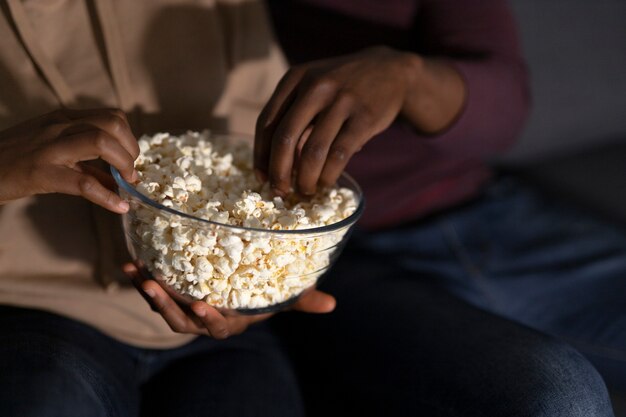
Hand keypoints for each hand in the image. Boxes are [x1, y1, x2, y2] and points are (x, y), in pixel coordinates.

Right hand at [0, 108, 138, 212]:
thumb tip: (121, 179)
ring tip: (127, 183)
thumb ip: (86, 161)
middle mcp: (59, 126)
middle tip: (130, 171)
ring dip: (124, 165)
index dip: (130, 138)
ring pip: (102, 143)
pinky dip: (107, 198)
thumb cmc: (15, 159)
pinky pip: (84, 183)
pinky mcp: (41, 172)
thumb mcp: (51, 149)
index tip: (131, 158)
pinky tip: (118, 207)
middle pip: (113, 124)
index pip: (112, 116)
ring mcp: (50, 147)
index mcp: (64, 118)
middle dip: (132, 149)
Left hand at [123, 263, 335, 339]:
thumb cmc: (263, 295)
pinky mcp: (175, 293)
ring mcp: (188, 307)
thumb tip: (333, 304)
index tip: (204, 306)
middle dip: (168, 307)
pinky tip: (130, 263)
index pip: (220, 327)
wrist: (240, 291)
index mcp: (232, 320)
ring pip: (165, 308)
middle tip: (154, 287)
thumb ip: (303, 300)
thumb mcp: (282, 297)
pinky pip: (155, 291)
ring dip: (149, 293)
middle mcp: (206, 318)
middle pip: (183, 322)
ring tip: (137, 274)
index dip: (211, 320)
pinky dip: (141, 280)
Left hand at [255, 46, 464, 195]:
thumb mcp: (313, 87)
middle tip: (280, 191)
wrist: (391, 72)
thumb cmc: (343, 88)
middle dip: (278, 172)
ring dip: (305, 179)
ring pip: (312, 152)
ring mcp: (341, 101)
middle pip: (284, 139)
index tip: (261, 177)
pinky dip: (328, 175)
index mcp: (295, 79)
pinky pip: (339, 155)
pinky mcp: (364, 118)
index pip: (266, 123)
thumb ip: (293, 117)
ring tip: (305, 190)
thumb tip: (272, 166)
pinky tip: (326, 183)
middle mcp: (315, 87)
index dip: (261, 155)